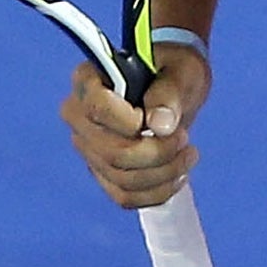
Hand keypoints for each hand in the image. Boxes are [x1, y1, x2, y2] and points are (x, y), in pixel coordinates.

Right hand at [59, 44, 211, 209]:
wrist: (172, 91)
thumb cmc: (173, 71)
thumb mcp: (180, 70)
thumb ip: (169, 92)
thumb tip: (160, 125)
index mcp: (88, 80)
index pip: (97, 108)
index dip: (131, 122)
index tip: (163, 121)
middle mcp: (78, 116)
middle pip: (111, 152)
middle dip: (157, 153)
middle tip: (185, 139)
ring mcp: (87, 147)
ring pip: (121, 178)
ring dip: (163, 173)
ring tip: (188, 154)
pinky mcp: (101, 171)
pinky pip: (124, 195)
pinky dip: (156, 192)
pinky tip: (178, 175)